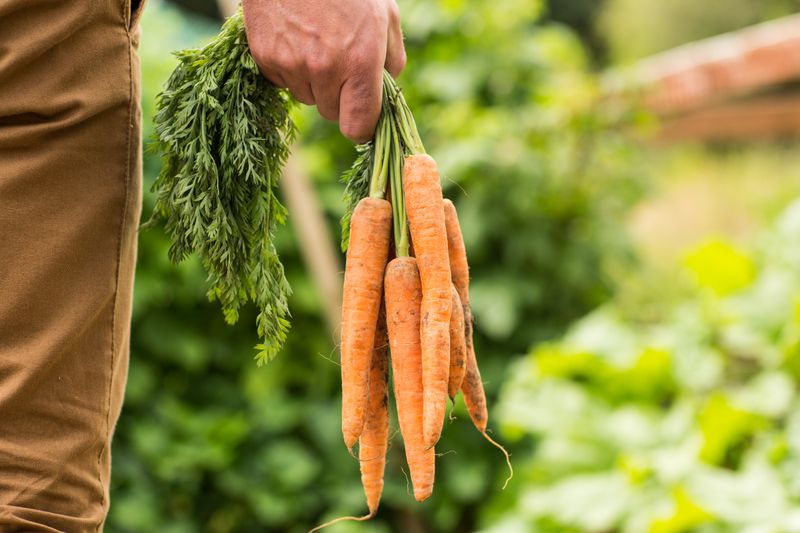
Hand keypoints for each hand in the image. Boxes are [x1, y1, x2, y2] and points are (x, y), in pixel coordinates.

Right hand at [243, 0, 405, 142]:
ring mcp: (292, 65)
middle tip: (339, 61)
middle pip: (331, 113)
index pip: (359, 127)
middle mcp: (325, 69)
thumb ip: (393, 59)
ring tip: (316, 42)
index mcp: (360, 61)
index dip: (362, 126)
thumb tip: (386, 91)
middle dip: (338, 96)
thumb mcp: (385, 14)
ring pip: (307, 97)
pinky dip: (289, 68)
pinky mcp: (266, 58)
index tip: (362, 116)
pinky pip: (283, 82)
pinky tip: (295, 38)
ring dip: (313, 81)